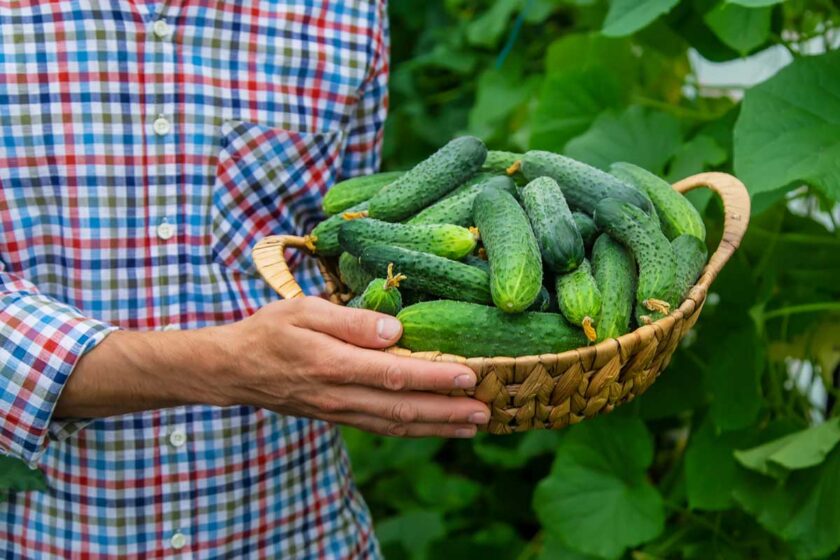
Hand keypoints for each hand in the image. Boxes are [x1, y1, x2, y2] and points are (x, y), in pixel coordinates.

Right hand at [217, 297, 490, 437]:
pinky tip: (435, 426)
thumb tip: (394, 330)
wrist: (234, 369)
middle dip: (448, 411)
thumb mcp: (303, 310)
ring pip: (396, 424)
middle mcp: (340, 395)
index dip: (435, 378)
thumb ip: (349, 320)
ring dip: (437, 426)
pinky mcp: (338, 416)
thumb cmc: (269, 331)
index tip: (470, 376)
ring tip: (473, 425)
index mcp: (333, 364)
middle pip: (403, 408)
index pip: (394, 374)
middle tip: (486, 410)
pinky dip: (413, 429)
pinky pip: (381, 427)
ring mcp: (339, 411)